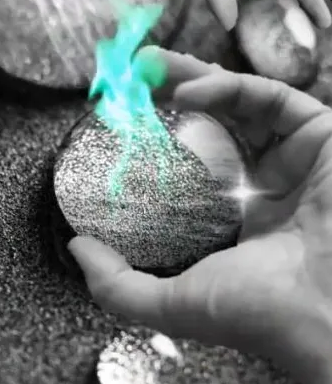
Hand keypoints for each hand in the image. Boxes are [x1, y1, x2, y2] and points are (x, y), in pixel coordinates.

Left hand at [69, 49, 331, 383]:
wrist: (326, 312)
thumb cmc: (261, 315)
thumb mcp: (174, 304)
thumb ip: (119, 286)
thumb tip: (77, 249)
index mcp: (241, 222)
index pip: (196, 165)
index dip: (161, 139)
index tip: (121, 120)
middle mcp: (270, 186)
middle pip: (216, 125)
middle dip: (172, 96)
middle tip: (133, 79)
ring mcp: (298, 159)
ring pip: (243, 103)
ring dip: (195, 78)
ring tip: (151, 68)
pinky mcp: (323, 136)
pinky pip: (273, 99)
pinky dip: (231, 87)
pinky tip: (192, 89)